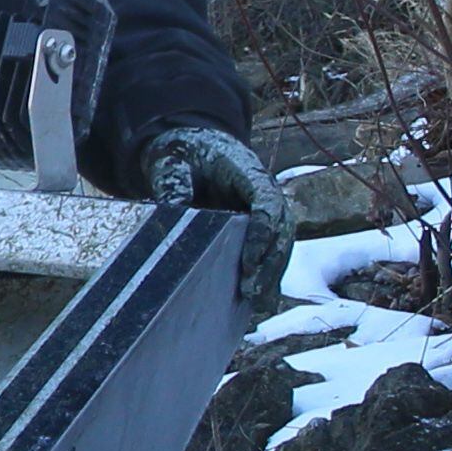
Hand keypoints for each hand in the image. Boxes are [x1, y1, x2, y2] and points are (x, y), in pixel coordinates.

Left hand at [144, 123, 293, 312]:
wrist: (190, 147)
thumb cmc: (181, 153)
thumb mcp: (170, 161)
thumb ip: (173, 181)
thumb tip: (174, 209)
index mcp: (250, 173)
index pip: (267, 205)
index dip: (262, 234)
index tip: (249, 262)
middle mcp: (266, 193)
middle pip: (281, 230)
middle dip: (268, 263)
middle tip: (250, 292)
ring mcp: (266, 211)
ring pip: (280, 245)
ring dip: (271, 274)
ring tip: (256, 303)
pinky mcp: (258, 227)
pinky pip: (270, 251)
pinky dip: (267, 274)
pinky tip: (257, 301)